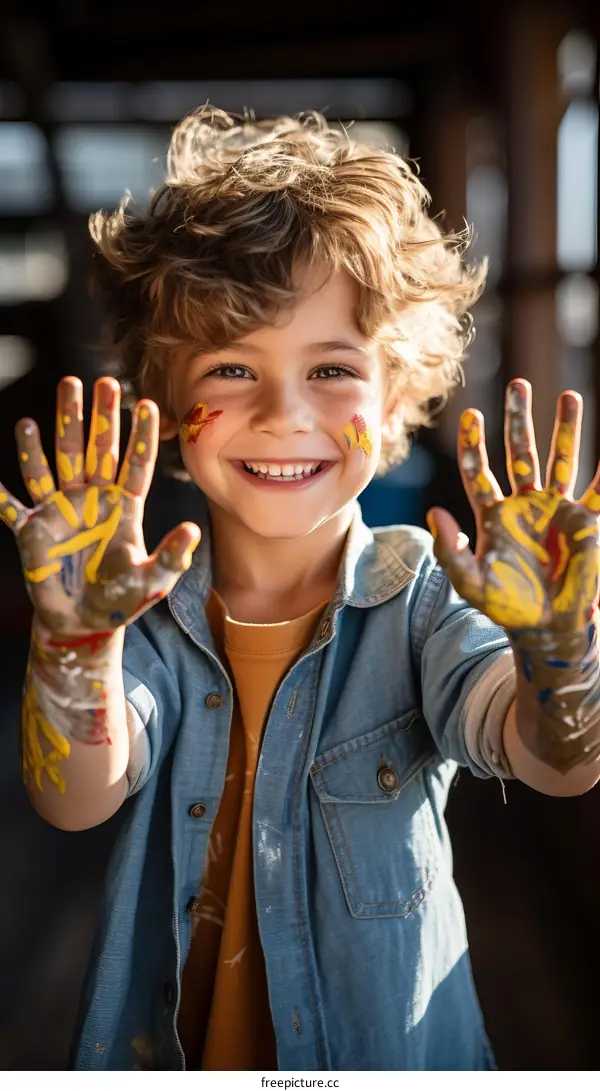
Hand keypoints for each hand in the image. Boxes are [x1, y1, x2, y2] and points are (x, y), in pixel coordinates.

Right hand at [0, 376, 199, 635]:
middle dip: (97, 416)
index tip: (147, 404)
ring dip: (53, 431)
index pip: (135, 465)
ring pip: (55, 462)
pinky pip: (11, 506)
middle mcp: (91, 500)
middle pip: (94, 450)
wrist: (83, 623)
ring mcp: (59, 511)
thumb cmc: (121, 601)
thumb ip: (171, 557)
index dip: (140, 437)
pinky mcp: (31, 530)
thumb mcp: (152, 582)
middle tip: (100, 381)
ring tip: (54, 398)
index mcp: (123, 509)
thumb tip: (192, 531)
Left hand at [427, 380, 599, 633]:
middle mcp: (525, 504)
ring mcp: (556, 510)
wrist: (545, 628)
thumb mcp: (470, 582)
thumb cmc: (506, 606)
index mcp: (493, 515)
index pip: (479, 471)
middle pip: (520, 453)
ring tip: (570, 396)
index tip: (471, 416)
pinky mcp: (586, 523)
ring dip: (565, 429)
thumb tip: (432, 511)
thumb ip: (449, 550)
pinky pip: (599, 490)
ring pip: (561, 460)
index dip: (473, 444)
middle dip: (519, 420)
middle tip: (519, 385)